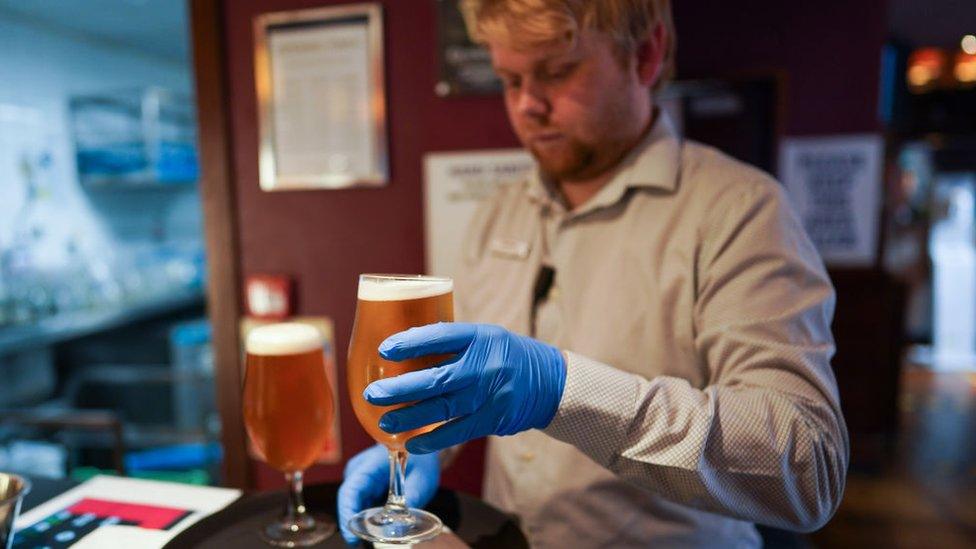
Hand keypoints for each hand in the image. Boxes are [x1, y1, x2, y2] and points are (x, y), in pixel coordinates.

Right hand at [337, 444, 439, 544]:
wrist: (421, 450)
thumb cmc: (422, 459)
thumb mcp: (423, 478)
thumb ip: (413, 497)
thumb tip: (402, 521)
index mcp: (370, 464)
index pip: (350, 490)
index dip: (347, 514)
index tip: (351, 536)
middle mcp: (359, 470)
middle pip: (349, 501)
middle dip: (355, 522)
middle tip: (363, 541)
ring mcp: (360, 478)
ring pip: (354, 505)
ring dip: (363, 520)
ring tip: (378, 532)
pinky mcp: (364, 487)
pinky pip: (361, 505)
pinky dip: (369, 516)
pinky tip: (381, 523)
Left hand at [365, 323, 565, 453]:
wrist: (550, 383)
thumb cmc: (506, 356)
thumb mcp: (485, 338)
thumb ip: (452, 344)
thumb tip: (403, 350)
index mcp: (480, 337)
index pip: (441, 336)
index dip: (411, 342)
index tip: (384, 349)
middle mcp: (485, 365)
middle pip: (437, 377)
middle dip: (401, 388)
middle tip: (374, 393)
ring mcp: (490, 394)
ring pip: (443, 408)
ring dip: (410, 417)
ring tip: (384, 421)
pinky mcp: (493, 419)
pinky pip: (458, 432)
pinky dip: (433, 440)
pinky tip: (412, 443)